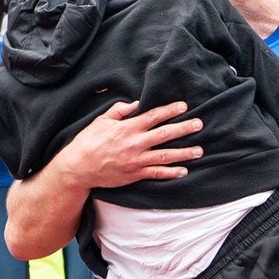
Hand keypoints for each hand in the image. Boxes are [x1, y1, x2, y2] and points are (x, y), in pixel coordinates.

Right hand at [59, 100, 203, 188]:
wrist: (78, 167)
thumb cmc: (88, 142)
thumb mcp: (101, 121)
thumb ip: (119, 110)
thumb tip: (135, 103)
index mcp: (127, 128)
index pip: (154, 116)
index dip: (170, 110)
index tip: (184, 106)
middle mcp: (135, 143)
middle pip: (165, 134)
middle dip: (184, 128)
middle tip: (200, 124)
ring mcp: (136, 160)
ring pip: (166, 155)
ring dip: (184, 153)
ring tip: (199, 151)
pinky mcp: (135, 174)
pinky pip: (157, 173)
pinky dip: (171, 173)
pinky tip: (184, 171)